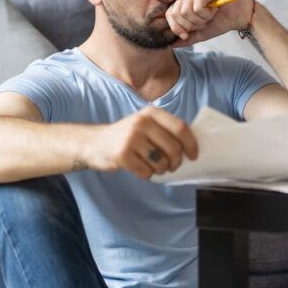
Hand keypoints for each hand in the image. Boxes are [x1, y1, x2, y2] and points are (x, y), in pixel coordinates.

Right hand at [83, 106, 198, 179]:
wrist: (94, 143)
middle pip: (173, 148)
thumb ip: (165, 129)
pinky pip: (146, 172)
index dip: (191, 144)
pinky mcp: (122, 155)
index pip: (180, 128)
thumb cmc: (127, 136)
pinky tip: (140, 168)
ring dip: (161, 170)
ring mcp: (131, 138)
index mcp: (152, 113)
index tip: (193, 155)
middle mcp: (142, 122)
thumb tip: (191, 146)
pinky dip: (147, 174)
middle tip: (173, 166)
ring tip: (155, 167)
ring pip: (161, 162)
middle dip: (176, 162)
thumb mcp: (145, 124)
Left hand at [165, 0, 253, 47]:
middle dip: (191, 25)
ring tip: (210, 15)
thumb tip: (169, 44)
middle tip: (204, 22)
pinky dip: (207, 14)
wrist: (239, 17)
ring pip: (186, 11)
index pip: (169, 14)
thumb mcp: (199, 33)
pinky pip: (197, 7)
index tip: (188, 35)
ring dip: (200, 20)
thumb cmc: (220, 21)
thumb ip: (184, 38)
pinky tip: (215, 9)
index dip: (177, 28)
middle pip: (176, 13)